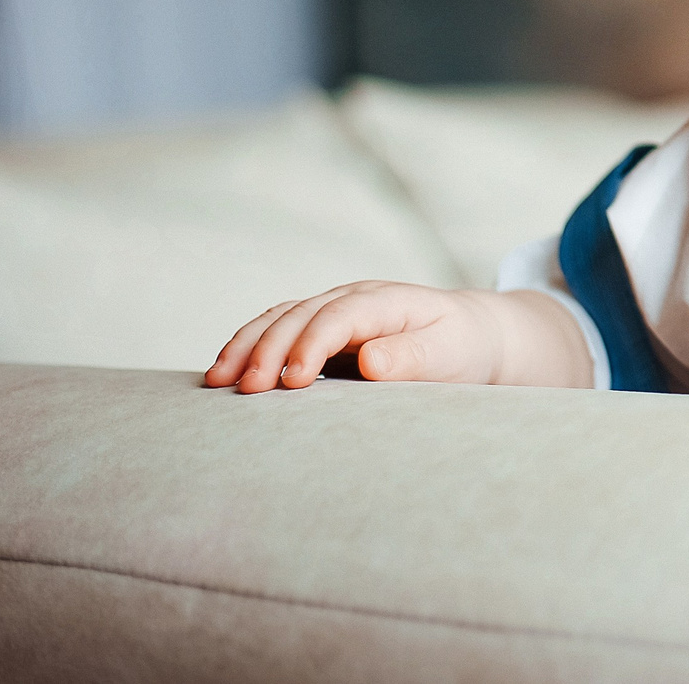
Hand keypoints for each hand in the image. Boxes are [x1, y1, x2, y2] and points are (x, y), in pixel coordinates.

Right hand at [205, 281, 512, 392]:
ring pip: (280, 318)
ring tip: (217, 382)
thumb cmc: (462, 347)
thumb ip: (412, 357)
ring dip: (246, 346)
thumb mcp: (449, 353)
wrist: (472, 334)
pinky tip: (225, 375)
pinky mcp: (323, 330)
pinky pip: (279, 331)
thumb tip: (369, 360)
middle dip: (267, 349)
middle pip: (300, 314)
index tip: (292, 380)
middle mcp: (354, 298)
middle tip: (244, 390)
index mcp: (387, 301)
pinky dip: (250, 348)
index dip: (311, 344)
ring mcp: (335, 310)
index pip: (339, 315)